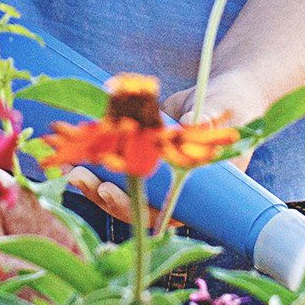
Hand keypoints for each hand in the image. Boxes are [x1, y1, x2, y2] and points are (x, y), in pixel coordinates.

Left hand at [65, 79, 260, 226]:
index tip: (109, 192)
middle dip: (103, 195)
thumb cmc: (235, 103)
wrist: (225, 92)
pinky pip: (118, 165)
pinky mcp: (145, 157)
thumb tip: (195, 121)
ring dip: (93, 182)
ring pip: (122, 189)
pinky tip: (73, 153)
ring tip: (69, 168)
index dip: (133, 208)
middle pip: (134, 205)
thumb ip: (211, 115)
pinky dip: (96, 161)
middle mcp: (175, 189)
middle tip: (79, 177)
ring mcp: (158, 174)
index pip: (162, 212)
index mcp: (199, 191)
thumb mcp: (227, 106)